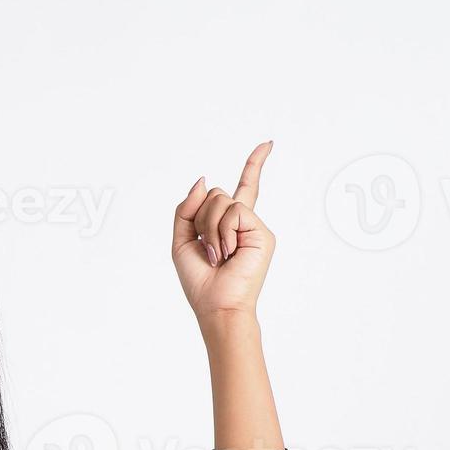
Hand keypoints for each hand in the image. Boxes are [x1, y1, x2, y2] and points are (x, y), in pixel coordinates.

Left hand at [172, 141, 275, 319]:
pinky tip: (228, 252)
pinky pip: (233, 212)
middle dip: (200, 218)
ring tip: (218, 254)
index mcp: (228, 224)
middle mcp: (245, 223)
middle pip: (216, 193)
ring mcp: (255, 227)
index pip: (242, 188)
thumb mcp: (182, 240)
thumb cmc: (200, 280)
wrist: (216, 305)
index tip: (268, 144)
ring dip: (210, 228)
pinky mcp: (262, 233)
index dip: (254, 165)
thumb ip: (187, 209)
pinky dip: (222, 232)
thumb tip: (203, 180)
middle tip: (208, 248)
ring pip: (222, 201)